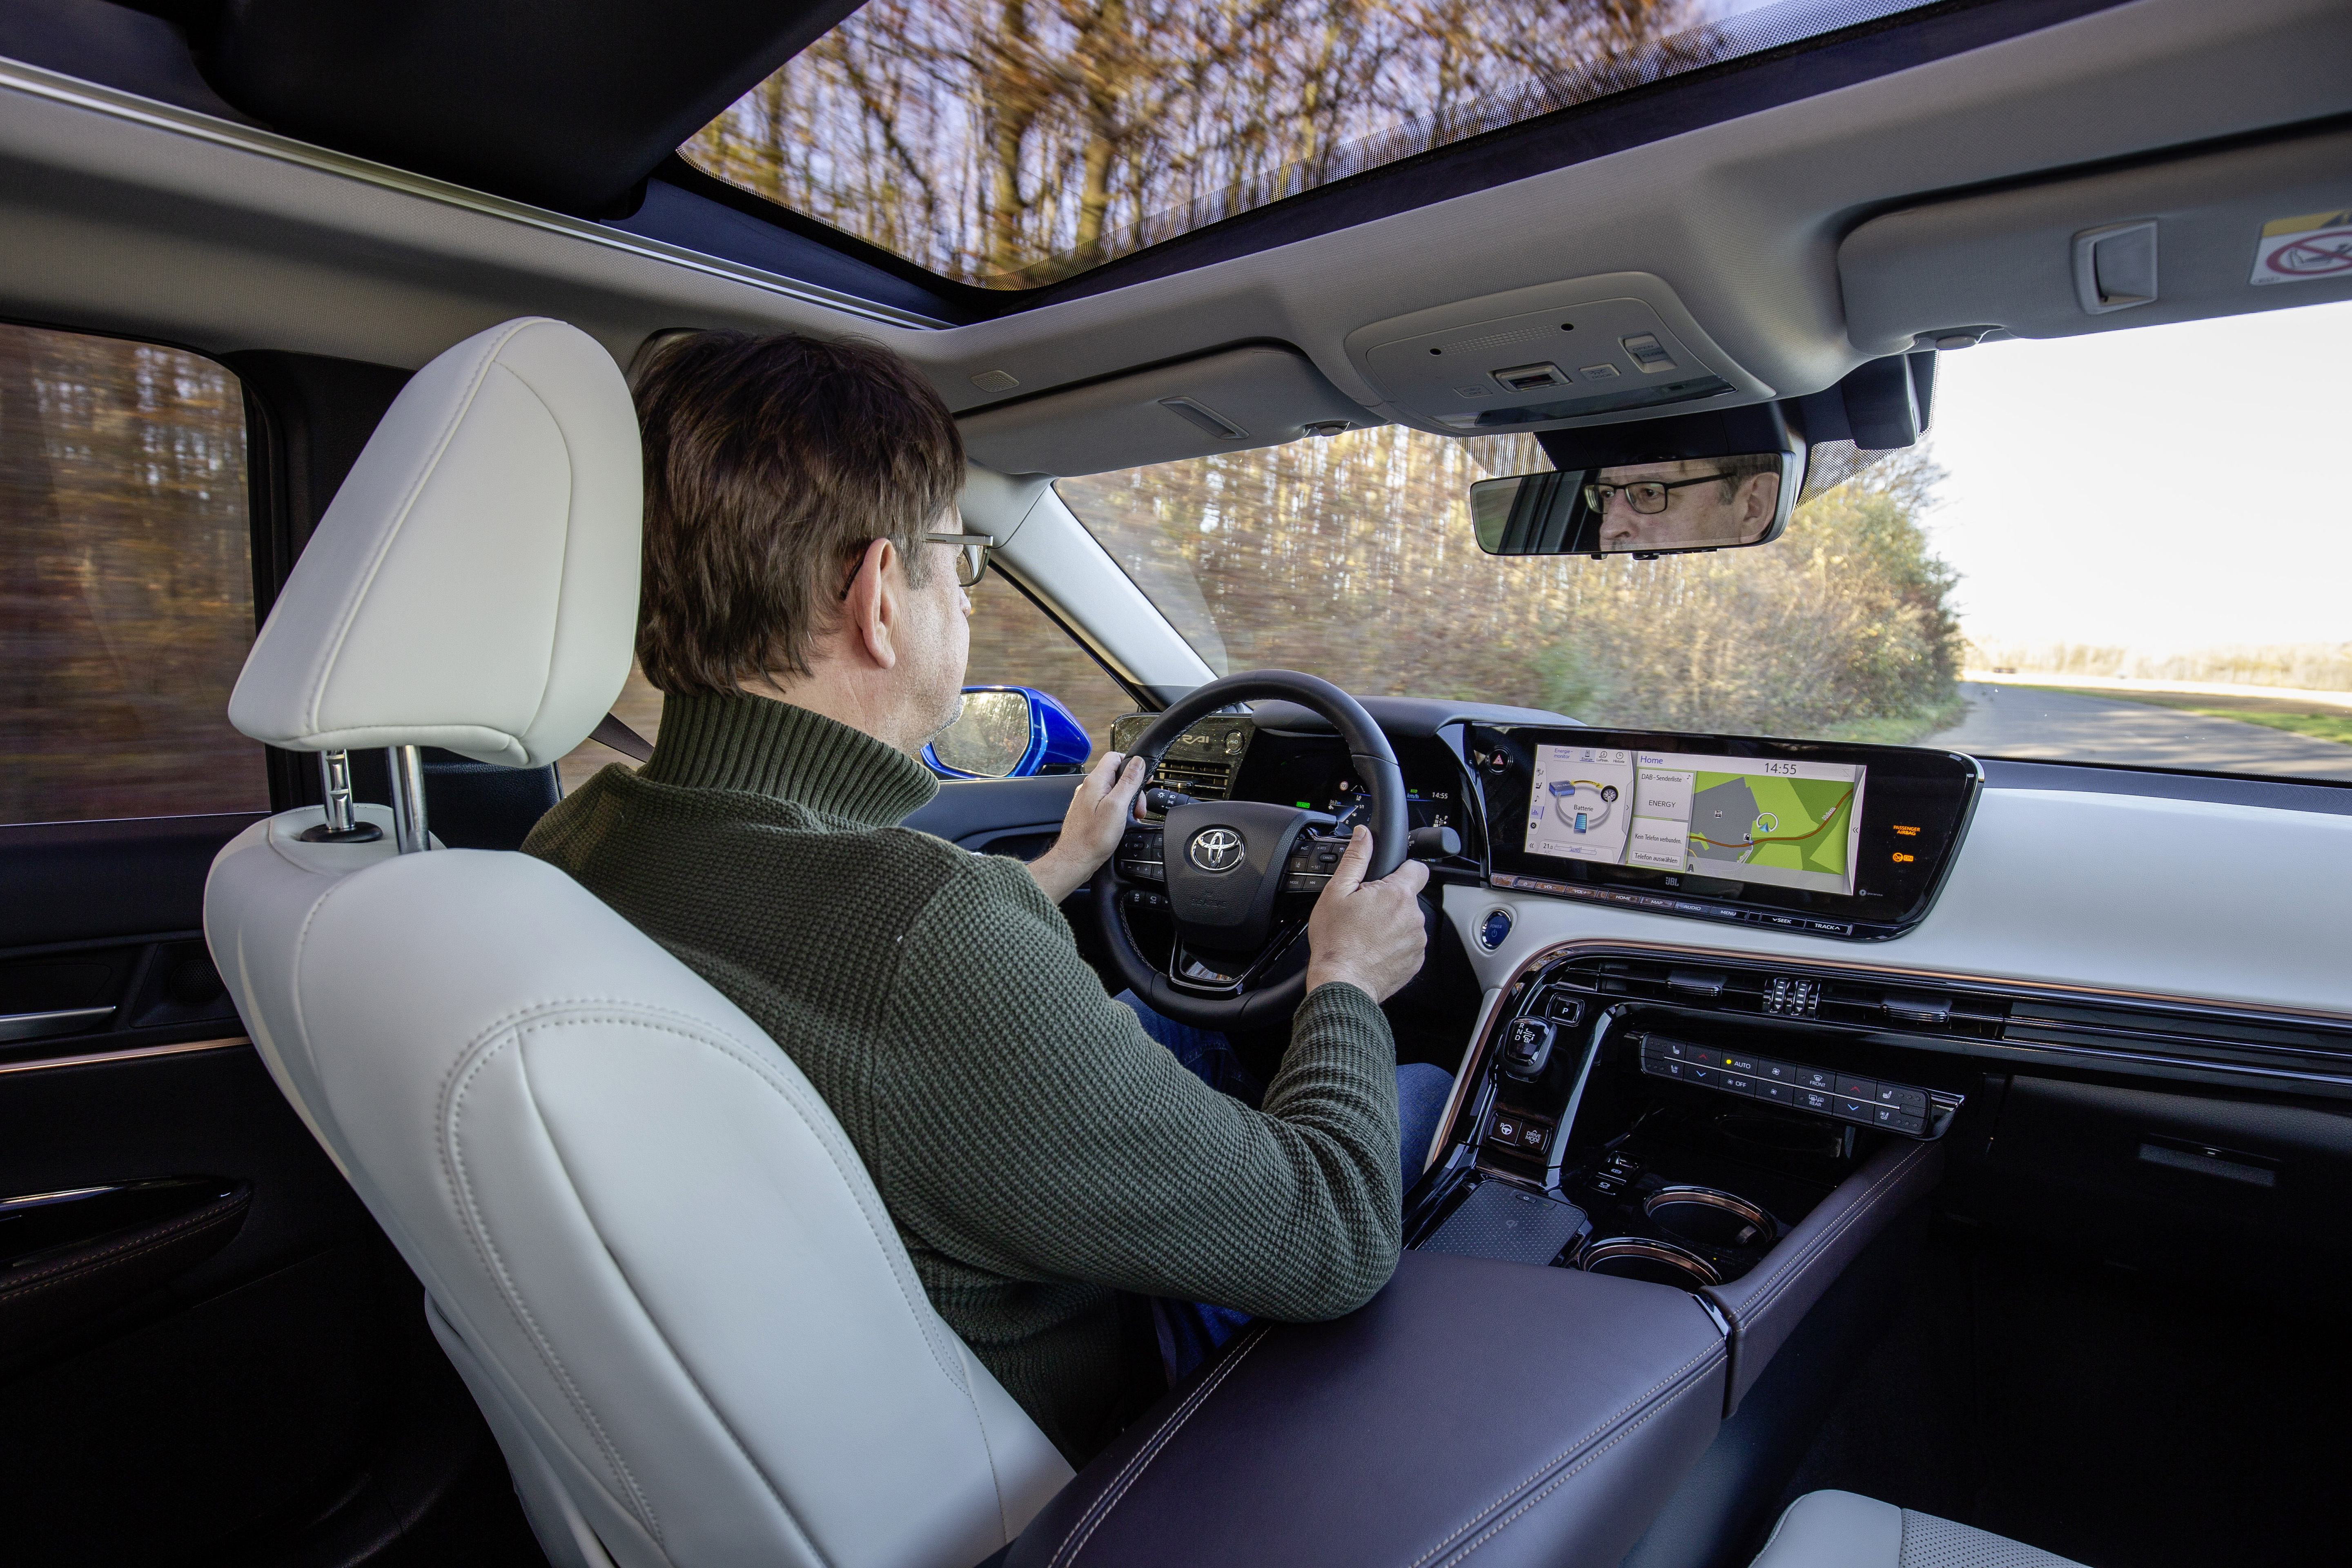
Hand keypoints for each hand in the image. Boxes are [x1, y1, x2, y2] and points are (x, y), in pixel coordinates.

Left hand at [1026, 751, 1148, 903]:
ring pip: (1113, 790)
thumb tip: (1138, 762)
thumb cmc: (1093, 837)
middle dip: (1132, 789)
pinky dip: (1118, 809)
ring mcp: (1087, 800)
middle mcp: (1089, 788)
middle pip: (1117, 775)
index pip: (1114, 757)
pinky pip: (1107, 803)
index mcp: (1095, 782)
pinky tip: (1122, 822)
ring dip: (1127, 801)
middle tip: (1139, 807)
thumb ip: (1128, 782)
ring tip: (1132, 817)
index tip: (1143, 777)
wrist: (1075, 859)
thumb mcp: (1117, 806)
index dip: (1131, 764)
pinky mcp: (1088, 812)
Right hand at [1304, 826, 1430, 1002]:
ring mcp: (1417, 940)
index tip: (1388, 879)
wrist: (1342, 984)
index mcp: (1397, 894)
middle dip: (1390, 900)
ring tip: (1367, 933)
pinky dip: (1395, 945)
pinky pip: (1409, 945)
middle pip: (1409, 897)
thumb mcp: (1336, 892)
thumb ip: (1355, 859)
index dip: (1402, 870)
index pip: (1417, 868)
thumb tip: (1364, 835)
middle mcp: (1414, 916)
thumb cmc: (1336, 942)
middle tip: (1365, 912)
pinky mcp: (1416, 961)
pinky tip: (1374, 949)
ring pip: (1409, 922)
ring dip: (1394, 924)